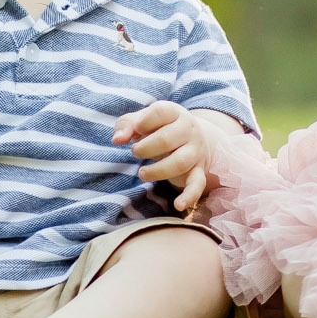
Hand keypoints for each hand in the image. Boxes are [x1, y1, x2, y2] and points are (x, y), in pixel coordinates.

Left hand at [112, 102, 234, 211]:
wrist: (192, 139)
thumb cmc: (159, 129)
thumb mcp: (142, 121)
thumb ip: (126, 125)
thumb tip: (117, 139)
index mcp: (175, 113)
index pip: (161, 112)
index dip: (143, 122)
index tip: (137, 130)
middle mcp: (189, 130)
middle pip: (167, 139)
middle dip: (144, 149)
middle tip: (135, 153)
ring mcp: (195, 151)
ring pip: (180, 162)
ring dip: (157, 171)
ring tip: (142, 173)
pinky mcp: (198, 171)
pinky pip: (197, 184)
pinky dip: (189, 196)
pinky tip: (177, 205)